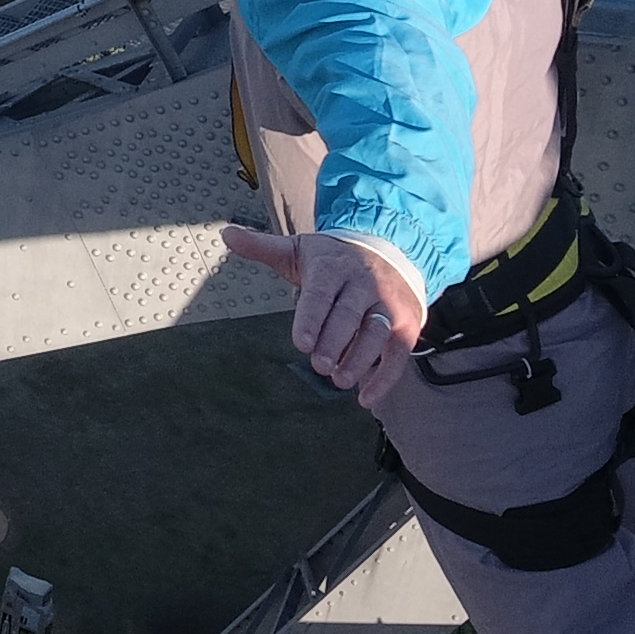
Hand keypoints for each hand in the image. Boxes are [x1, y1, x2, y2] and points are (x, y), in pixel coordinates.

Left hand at [224, 227, 427, 406]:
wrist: (391, 247)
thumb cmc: (334, 260)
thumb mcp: (299, 249)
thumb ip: (264, 247)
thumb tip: (227, 234)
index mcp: (334, 266)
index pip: (322, 293)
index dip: (312, 318)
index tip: (301, 344)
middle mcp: (365, 283)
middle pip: (351, 314)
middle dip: (336, 341)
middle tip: (319, 365)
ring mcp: (389, 304)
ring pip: (377, 333)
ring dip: (360, 359)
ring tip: (339, 380)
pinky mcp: (407, 324)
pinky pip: (399, 354)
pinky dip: (385, 379)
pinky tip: (366, 399)